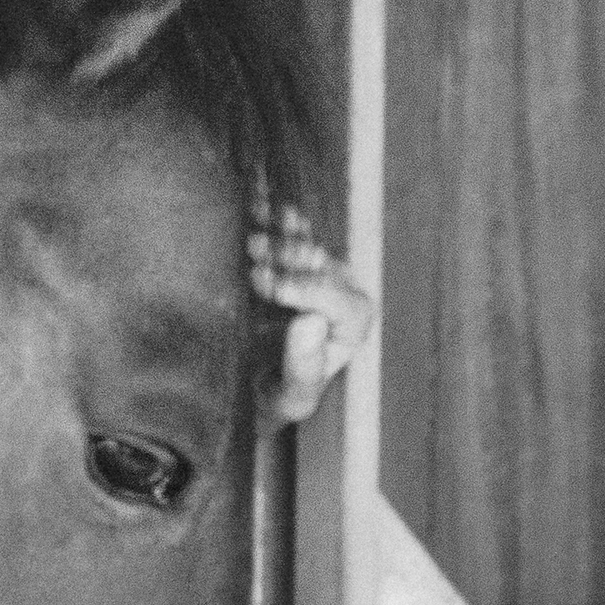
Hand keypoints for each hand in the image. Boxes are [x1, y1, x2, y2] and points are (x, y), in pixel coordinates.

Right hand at [249, 204, 374, 427]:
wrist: (257, 385)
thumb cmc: (279, 395)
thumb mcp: (291, 397)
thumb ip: (304, 367)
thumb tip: (310, 322)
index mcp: (352, 327)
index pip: (340, 302)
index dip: (309, 291)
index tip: (274, 289)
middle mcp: (343, 294)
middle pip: (325, 266)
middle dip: (291, 257)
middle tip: (255, 253)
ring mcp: (322, 272)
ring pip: (311, 243)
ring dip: (283, 235)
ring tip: (253, 236)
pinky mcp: (300, 258)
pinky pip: (296, 231)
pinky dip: (279, 218)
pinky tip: (261, 207)